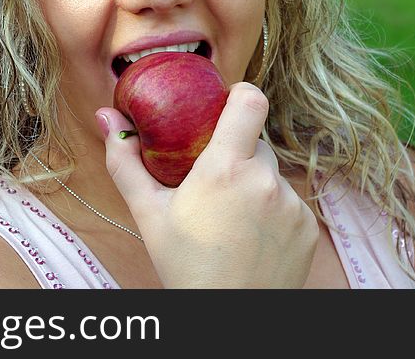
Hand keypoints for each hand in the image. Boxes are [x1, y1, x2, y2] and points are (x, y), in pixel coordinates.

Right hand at [97, 82, 318, 287]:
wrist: (227, 320)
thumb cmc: (184, 267)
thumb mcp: (149, 214)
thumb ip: (126, 160)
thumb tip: (107, 116)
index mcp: (226, 168)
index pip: (250, 100)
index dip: (239, 94)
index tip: (224, 105)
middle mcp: (265, 180)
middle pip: (256, 141)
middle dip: (235, 152)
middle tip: (212, 182)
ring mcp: (292, 204)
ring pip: (271, 173)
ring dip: (253, 184)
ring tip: (229, 218)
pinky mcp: (307, 227)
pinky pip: (288, 201)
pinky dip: (271, 211)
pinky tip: (250, 237)